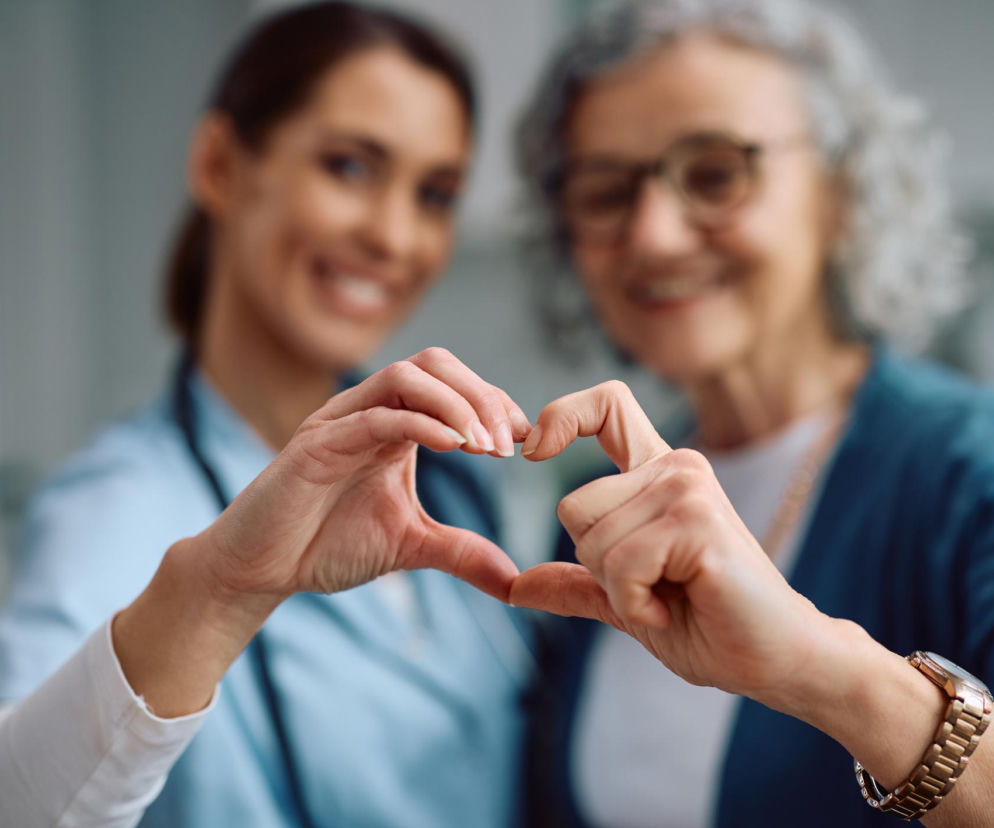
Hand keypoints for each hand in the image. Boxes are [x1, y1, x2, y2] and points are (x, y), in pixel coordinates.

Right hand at [201, 347, 529, 603]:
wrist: (261, 569)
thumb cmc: (328, 545)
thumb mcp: (411, 546)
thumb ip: (461, 552)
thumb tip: (514, 580)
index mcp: (395, 424)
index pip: (454, 386)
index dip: (495, 403)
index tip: (527, 441)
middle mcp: (370, 411)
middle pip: (435, 364)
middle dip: (482, 395)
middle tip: (509, 444)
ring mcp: (342, 420)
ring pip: (407, 376)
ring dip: (457, 404)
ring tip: (487, 447)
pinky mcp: (318, 442)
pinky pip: (376, 415)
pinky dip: (422, 422)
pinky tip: (454, 447)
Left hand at [511, 381, 829, 704]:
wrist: (774, 660)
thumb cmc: (708, 624)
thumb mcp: (624, 600)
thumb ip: (574, 582)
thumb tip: (512, 586)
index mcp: (658, 474)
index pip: (606, 406)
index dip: (562, 416)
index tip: (535, 449)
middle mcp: (675, 468)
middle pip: (573, 506)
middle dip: (597, 565)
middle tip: (655, 586)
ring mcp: (688, 489)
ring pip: (593, 541)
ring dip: (621, 591)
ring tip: (670, 598)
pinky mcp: (698, 522)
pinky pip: (621, 566)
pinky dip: (636, 605)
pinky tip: (675, 610)